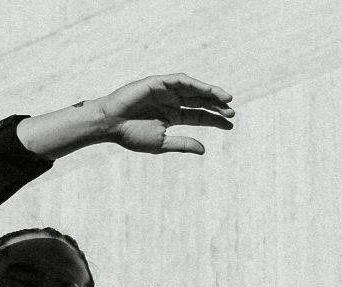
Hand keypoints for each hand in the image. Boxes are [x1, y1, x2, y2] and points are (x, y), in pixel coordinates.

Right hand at [93, 72, 233, 153]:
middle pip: (200, 102)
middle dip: (216, 106)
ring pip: (194, 89)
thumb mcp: (161, 143)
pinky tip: (207, 90)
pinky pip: (180, 80)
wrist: (110, 125)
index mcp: (172, 116)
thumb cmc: (130, 135)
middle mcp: (171, 102)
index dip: (215, 120)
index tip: (231, 125)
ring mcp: (165, 91)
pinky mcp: (158, 82)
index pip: (199, 116)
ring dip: (210, 93)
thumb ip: (183, 144)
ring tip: (226, 99)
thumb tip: (204, 150)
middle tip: (232, 112)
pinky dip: (195, 83)